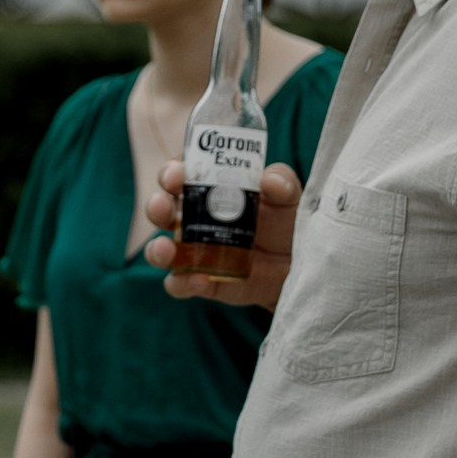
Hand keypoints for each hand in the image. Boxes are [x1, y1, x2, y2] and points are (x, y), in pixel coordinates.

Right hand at [142, 157, 301, 308]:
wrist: (301, 265)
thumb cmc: (288, 222)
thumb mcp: (290, 197)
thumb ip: (282, 183)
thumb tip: (268, 180)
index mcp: (208, 190)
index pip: (180, 176)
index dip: (172, 172)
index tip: (177, 175)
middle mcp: (193, 220)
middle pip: (161, 210)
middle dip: (156, 205)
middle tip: (163, 206)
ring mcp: (194, 253)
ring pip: (160, 250)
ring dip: (156, 249)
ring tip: (166, 249)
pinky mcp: (202, 283)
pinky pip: (181, 284)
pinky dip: (183, 283)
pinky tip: (199, 279)